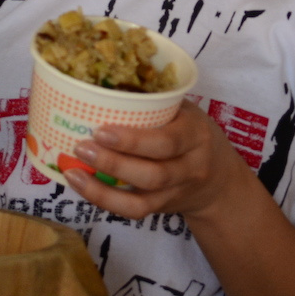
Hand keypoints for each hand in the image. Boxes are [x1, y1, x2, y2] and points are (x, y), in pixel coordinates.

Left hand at [64, 103, 251, 220]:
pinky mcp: (163, 208)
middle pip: (154, 174)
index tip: (101, 130)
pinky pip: (134, 211)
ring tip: (74, 171)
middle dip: (114, 163)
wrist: (220, 181)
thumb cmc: (191, 134)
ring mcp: (177, 192)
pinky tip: (83, 187)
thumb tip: (99, 83)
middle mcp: (191, 167)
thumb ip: (155, 103)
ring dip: (104, 189)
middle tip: (81, 147)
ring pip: (142, 200)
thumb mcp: (184, 112)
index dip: (134, 140)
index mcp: (195, 134)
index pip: (168, 141)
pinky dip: (106, 201)